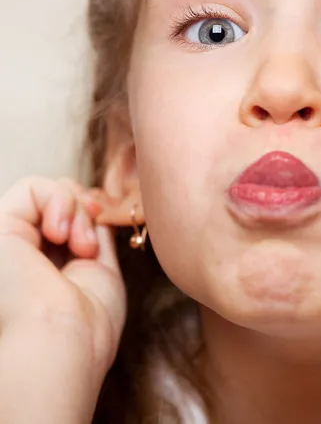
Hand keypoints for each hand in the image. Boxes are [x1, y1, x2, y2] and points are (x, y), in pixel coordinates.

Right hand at [0, 176, 125, 375]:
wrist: (62, 340)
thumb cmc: (87, 320)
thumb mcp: (99, 268)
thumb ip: (92, 232)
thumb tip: (92, 200)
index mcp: (45, 265)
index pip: (69, 215)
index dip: (90, 210)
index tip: (104, 224)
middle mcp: (23, 252)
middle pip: (60, 200)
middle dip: (86, 209)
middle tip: (91, 242)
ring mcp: (9, 240)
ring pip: (48, 190)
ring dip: (76, 209)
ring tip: (79, 246)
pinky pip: (32, 186)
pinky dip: (60, 200)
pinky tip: (63, 235)